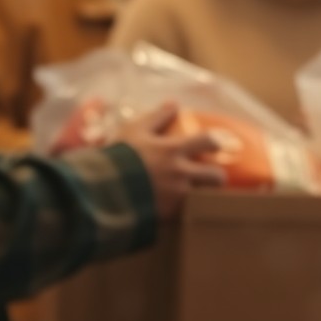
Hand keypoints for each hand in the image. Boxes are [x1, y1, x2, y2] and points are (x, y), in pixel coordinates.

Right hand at [118, 103, 225, 219]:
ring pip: (202, 198)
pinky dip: (180, 212)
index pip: (208, 141)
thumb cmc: (118, 156)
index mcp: (173, 151)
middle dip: (218, 177)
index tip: (216, 145)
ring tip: (194, 197)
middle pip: (215, 177)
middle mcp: (180, 174)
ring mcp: (175, 198)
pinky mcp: (167, 217)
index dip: (216, 142)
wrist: (102, 191)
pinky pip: (182, 215)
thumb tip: (174, 103)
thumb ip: (156, 117)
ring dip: (201, 196)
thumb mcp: (134, 131)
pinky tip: (173, 211)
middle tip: (213, 177)